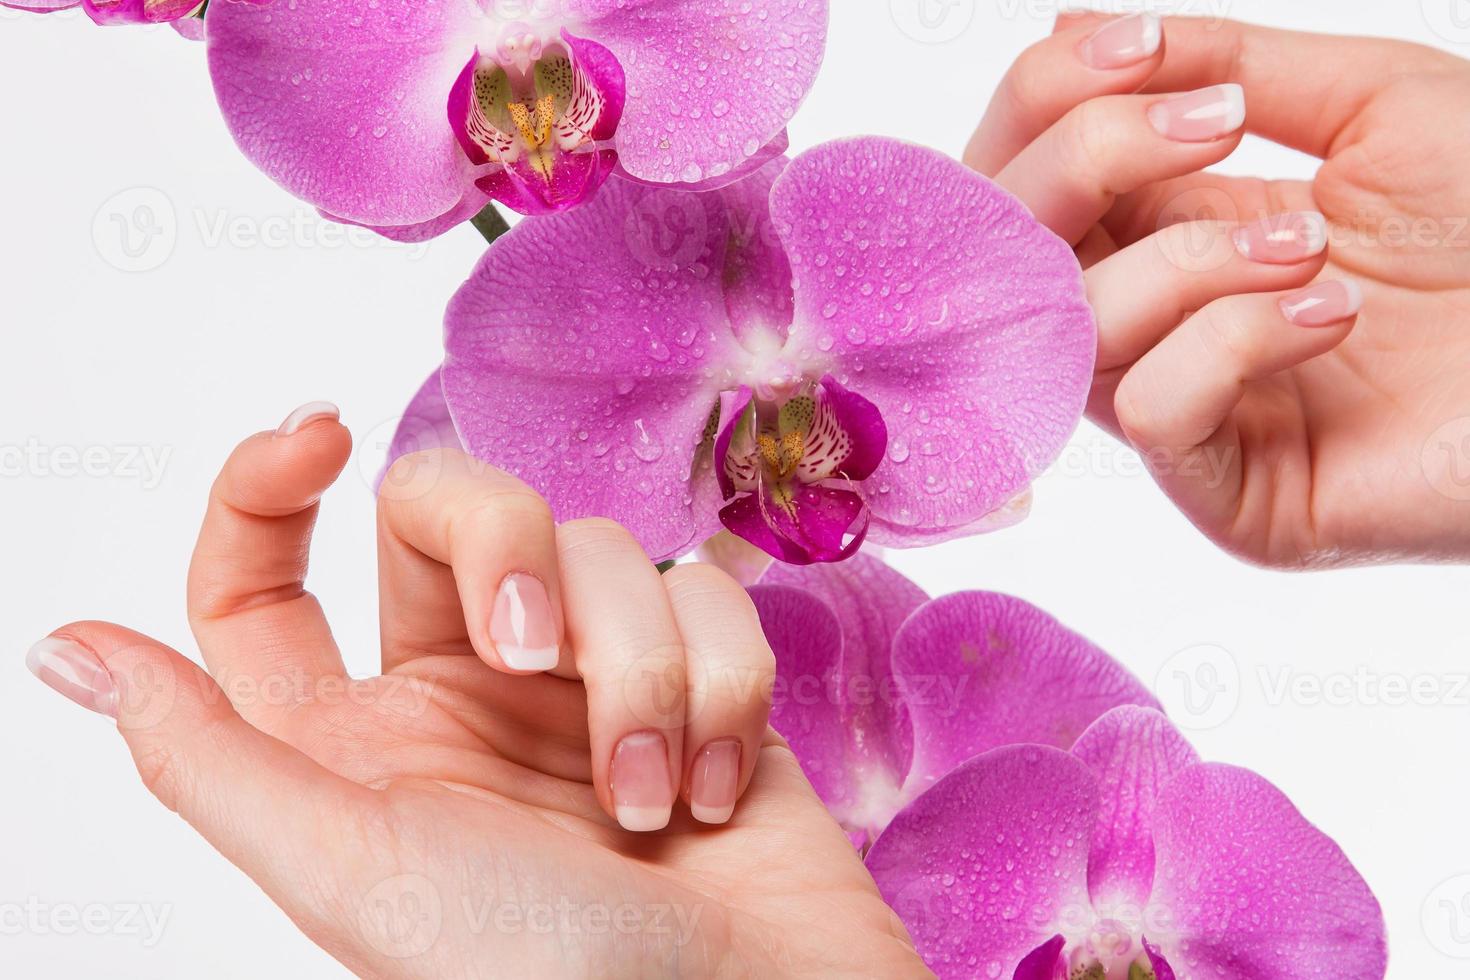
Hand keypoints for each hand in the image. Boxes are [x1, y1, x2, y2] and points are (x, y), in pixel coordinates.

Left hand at [25, 406, 924, 977]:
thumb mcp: (355, 875)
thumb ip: (210, 757)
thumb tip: (65, 650)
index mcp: (357, 742)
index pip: (264, 579)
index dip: (264, 486)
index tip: (320, 433)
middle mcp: (464, 694)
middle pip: (450, 510)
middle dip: (501, 548)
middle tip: (531, 650)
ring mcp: (585, 681)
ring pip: (599, 551)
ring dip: (637, 673)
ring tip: (649, 801)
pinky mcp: (697, 675)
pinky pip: (703, 594)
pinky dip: (719, 687)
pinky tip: (717, 790)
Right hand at [968, 12, 1469, 566]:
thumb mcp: (1368, 103)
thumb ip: (1219, 64)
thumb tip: (1056, 28)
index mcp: (1173, 224)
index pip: (1028, 172)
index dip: (1044, 101)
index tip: (1141, 47)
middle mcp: (1155, 318)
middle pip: (1011, 251)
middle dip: (1080, 161)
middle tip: (1208, 124)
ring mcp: (1185, 408)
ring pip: (1070, 327)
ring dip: (1187, 256)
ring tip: (1312, 247)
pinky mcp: (1225, 490)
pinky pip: (1146, 407)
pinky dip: (1228, 341)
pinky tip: (1329, 321)